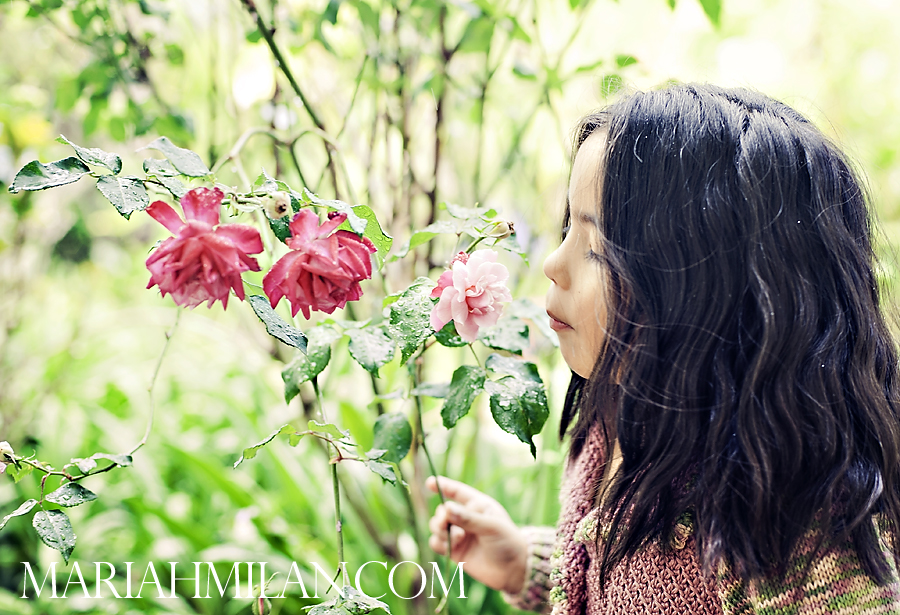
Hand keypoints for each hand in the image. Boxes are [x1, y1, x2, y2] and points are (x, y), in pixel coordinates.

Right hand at [426, 476, 527, 594]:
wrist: (512, 571)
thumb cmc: (507, 542)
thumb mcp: (491, 526)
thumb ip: (468, 518)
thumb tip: (446, 508)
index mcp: (477, 505)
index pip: (457, 491)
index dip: (443, 485)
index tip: (429, 483)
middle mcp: (466, 518)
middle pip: (442, 511)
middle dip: (441, 516)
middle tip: (446, 524)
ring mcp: (459, 534)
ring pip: (436, 526)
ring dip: (440, 530)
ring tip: (457, 538)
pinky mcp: (454, 550)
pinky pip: (436, 543)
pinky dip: (438, 543)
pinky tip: (450, 548)